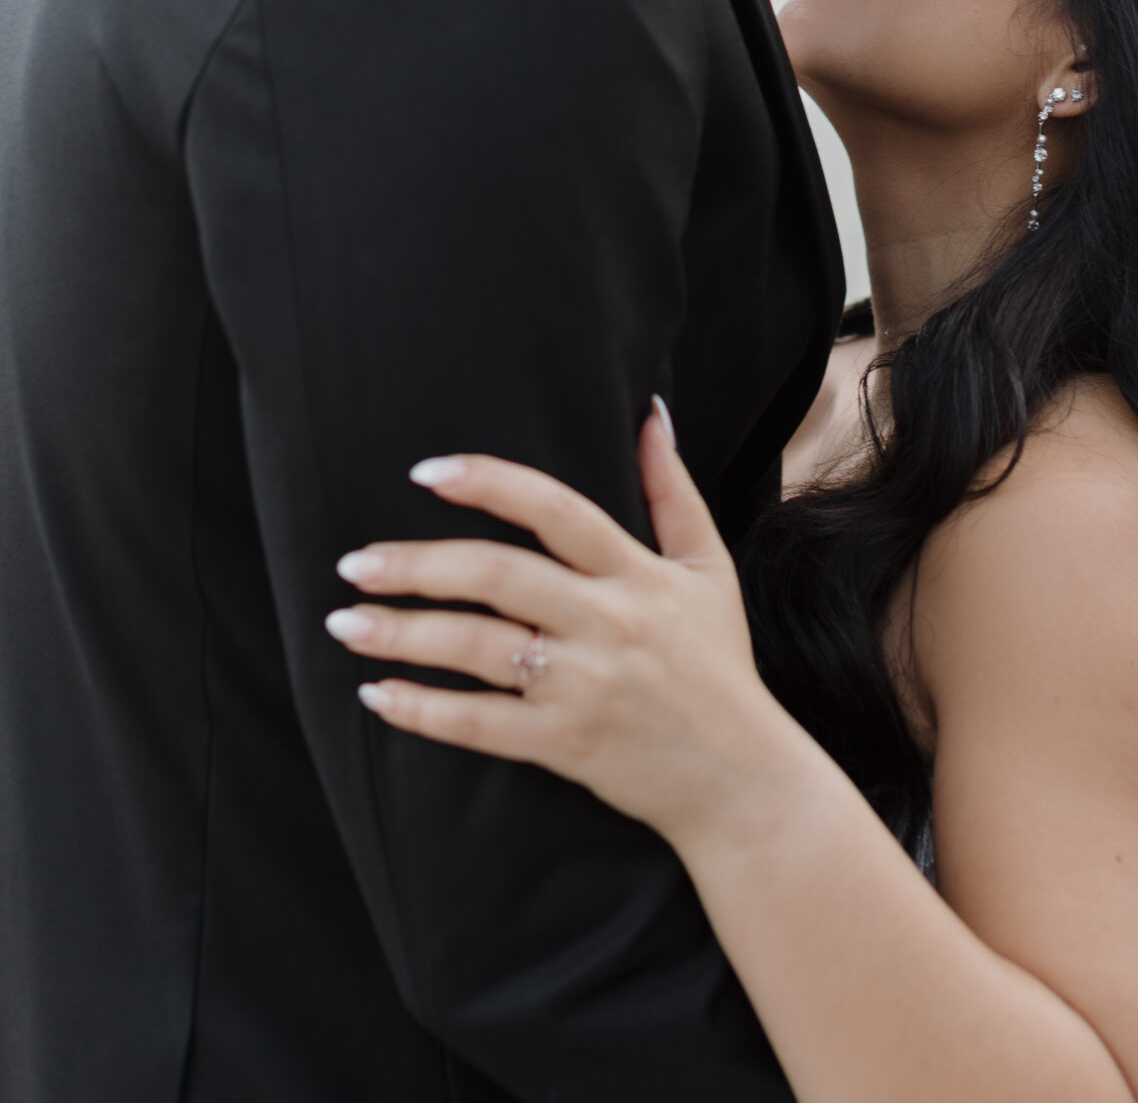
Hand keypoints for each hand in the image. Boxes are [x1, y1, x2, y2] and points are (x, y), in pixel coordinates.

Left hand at [326, 404, 799, 848]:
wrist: (739, 778)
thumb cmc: (718, 664)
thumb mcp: (709, 567)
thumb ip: (672, 488)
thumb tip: (651, 412)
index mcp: (637, 573)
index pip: (555, 511)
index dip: (490, 484)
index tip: (426, 472)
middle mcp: (607, 622)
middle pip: (498, 577)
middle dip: (418, 565)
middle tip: (353, 562)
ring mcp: (583, 686)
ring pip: (476, 649)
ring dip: (403, 633)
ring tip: (344, 622)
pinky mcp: (565, 745)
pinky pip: (481, 725)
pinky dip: (424, 710)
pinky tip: (376, 694)